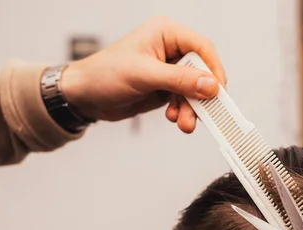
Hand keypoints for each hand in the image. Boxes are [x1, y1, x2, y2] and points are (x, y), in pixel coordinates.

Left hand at [61, 16, 226, 132]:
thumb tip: (210, 85)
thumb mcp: (144, 75)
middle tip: (204, 113)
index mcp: (166, 33)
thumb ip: (179, 80)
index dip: (213, 70)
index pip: (202, 48)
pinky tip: (174, 117)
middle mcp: (170, 50)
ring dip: (192, 108)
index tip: (218, 91)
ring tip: (185, 123)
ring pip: (194, 90)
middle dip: (201, 96)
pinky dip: (183, 111)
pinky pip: (185, 100)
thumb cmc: (104, 74)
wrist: (84, 96)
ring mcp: (169, 71)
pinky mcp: (165, 88)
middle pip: (201, 72)